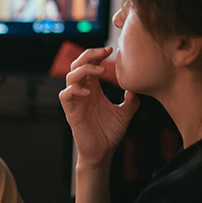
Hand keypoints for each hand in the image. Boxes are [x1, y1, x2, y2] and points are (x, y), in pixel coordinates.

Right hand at [59, 47, 139, 165]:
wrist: (103, 152)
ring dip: (84, 69)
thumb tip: (136, 89)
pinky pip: (65, 95)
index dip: (97, 54)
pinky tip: (88, 92)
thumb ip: (130, 101)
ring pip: (70, 76)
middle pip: (77, 64)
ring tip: (100, 70)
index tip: (111, 49)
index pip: (90, 64)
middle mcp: (82, 92)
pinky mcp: (71, 112)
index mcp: (93, 89)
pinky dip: (74, 90)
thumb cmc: (110, 133)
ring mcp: (75, 101)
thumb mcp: (125, 114)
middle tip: (104, 52)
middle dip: (89, 55)